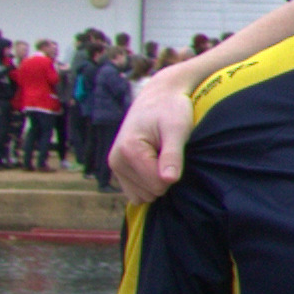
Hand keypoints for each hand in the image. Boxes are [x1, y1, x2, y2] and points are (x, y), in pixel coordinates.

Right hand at [110, 71, 196, 203]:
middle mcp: (116, 161)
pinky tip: (154, 164)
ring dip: (157, 181)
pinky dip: (148, 184)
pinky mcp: (119, 170)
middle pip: (151, 193)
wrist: (159, 96)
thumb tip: (168, 180)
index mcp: (128, 150)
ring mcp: (115, 167)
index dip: (173, 172)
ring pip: (143, 196)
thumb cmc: (171, 109)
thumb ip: (172, 155)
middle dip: (165, 177)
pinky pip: (137, 194)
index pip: (158, 185)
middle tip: (167, 151)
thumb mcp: (178, 128)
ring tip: (160, 155)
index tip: (174, 151)